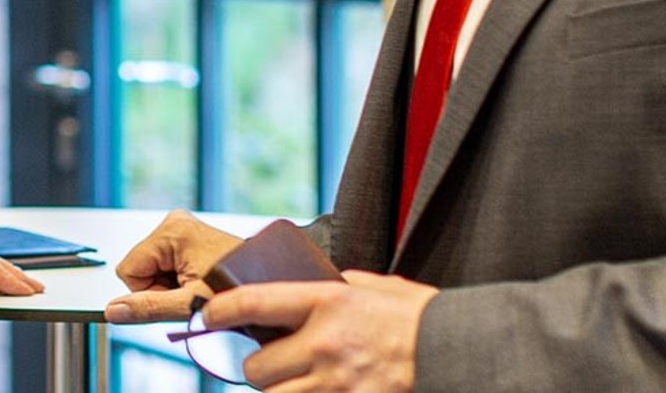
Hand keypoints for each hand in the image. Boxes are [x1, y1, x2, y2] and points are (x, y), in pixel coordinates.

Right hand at [104, 210, 242, 323]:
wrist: (270, 283)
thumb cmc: (239, 288)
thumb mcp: (190, 305)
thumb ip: (148, 308)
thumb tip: (112, 311)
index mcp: (172, 230)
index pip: (128, 270)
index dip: (147, 292)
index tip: (177, 296)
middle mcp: (176, 222)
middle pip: (140, 269)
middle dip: (161, 289)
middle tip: (192, 294)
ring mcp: (184, 229)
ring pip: (153, 270)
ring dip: (172, 287)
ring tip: (200, 289)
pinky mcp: (191, 238)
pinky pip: (167, 266)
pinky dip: (181, 281)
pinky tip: (201, 283)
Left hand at [205, 270, 434, 391]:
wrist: (455, 350)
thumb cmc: (416, 317)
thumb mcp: (374, 287)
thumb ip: (339, 286)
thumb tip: (312, 284)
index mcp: (326, 303)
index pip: (254, 303)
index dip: (221, 311)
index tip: (210, 315)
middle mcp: (324, 344)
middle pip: (257, 369)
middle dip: (260, 368)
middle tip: (272, 361)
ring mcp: (335, 383)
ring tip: (294, 381)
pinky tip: (314, 390)